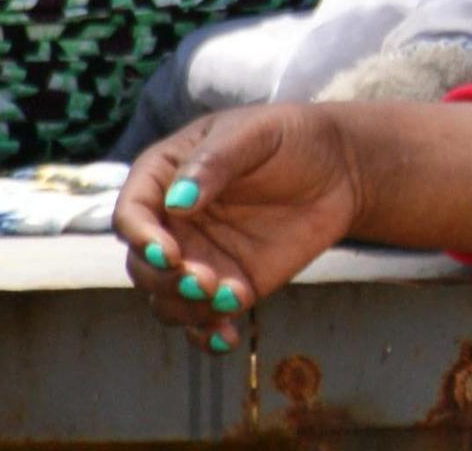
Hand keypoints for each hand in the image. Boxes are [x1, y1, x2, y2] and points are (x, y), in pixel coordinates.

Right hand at [113, 104, 362, 352]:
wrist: (340, 169)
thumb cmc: (291, 137)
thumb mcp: (254, 135)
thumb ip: (213, 162)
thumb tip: (177, 200)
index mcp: (165, 176)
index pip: (131, 213)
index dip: (141, 238)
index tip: (170, 255)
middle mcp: (173, 222)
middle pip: (142, 266)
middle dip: (166, 281)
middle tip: (205, 281)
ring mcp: (199, 257)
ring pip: (166, 299)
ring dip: (187, 310)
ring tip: (230, 300)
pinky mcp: (228, 284)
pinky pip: (203, 320)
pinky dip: (208, 335)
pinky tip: (227, 335)